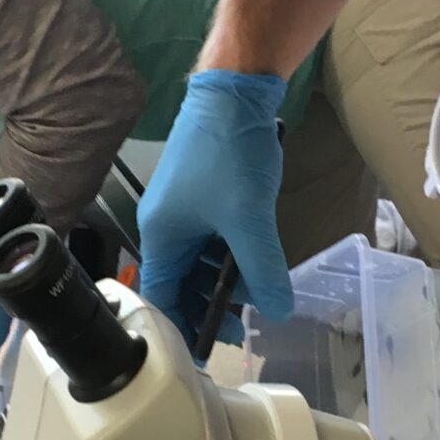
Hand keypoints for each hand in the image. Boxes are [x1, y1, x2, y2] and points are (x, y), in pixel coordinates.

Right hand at [137, 71, 294, 329]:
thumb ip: (263, 269)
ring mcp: (185, 209)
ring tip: (254, 296)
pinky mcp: (204, 193)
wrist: (234, 91)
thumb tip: (278, 311)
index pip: (162, 297)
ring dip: (223, 281)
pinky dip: (230, 254)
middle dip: (208, 305)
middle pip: (181, 281)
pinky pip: (212, 237)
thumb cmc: (228, 155)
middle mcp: (166, 226)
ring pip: (200, 260)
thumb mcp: (249, 220)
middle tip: (239, 326)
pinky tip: (255, 260)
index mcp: (161, 236)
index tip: (208, 349)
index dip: (183, 326)